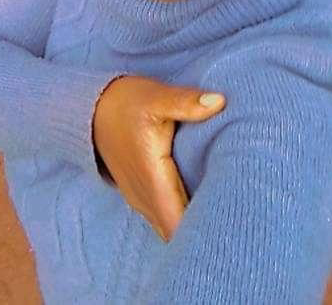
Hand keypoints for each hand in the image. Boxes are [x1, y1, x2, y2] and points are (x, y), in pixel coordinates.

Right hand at [92, 75, 225, 241]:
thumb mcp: (156, 97)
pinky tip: (204, 206)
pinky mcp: (141, 195)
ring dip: (194, 227)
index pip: (180, 225)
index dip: (206, 229)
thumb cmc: (126, 102)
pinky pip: (163, 219)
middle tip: (238, 218)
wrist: (93, 108)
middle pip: (178, 234)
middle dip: (206, 232)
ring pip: (170, 229)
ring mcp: (141, 200)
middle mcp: (145, 198)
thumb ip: (187, 103)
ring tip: (226, 215)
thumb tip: (219, 101)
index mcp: (153, 179)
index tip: (233, 220)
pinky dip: (183, 219)